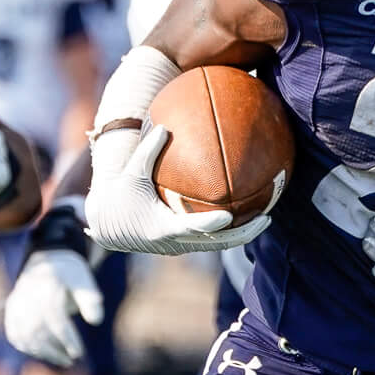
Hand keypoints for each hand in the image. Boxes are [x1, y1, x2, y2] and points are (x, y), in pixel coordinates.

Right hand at [4, 248, 103, 367]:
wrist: (47, 262)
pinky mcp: (10, 311)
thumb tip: (95, 321)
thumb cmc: (70, 276)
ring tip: (63, 360)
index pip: (54, 317)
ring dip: (43, 353)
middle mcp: (27, 293)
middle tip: (71, 359)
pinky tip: (46, 354)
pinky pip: (15, 335)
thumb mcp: (84, 281)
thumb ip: (91, 300)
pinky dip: (29, 348)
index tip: (78, 352)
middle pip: (37, 329)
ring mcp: (16, 302)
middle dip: (54, 349)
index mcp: (47, 284)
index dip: (66, 337)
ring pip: (24, 335)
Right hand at [84, 119, 274, 255]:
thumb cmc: (119, 197)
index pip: (191, 229)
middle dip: (244, 233)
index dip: (210, 225)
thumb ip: (148, 151)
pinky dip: (229, 233)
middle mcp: (175, 242)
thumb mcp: (130, 173)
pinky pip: (211, 241)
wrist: (107, 227)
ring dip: (242, 234)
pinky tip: (246, 216)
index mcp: (162, 227)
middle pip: (217, 244)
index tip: (229, 216)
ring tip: (265, 218)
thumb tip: (166, 126)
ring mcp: (181, 247)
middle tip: (267, 218)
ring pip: (218, 245)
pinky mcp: (183, 246)